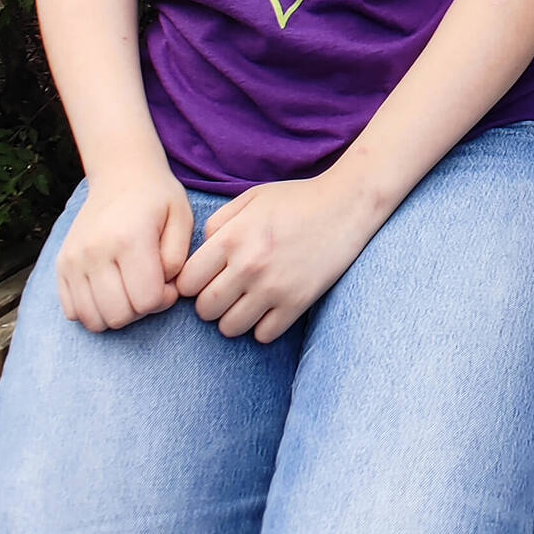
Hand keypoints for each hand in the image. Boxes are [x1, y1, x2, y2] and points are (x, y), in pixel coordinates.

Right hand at [57, 165, 193, 331]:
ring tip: (130, 289)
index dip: (164, 299)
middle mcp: (95, 251)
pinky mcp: (61, 266)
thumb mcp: (182, 219)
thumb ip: (178, 260)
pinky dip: (94, 310)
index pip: (146, 301)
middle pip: (119, 316)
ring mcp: (73, 260)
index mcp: (129, 239)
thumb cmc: (156, 199)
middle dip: (141, 310)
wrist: (120, 176)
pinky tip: (110, 290)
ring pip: (93, 321)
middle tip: (150, 286)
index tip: (169, 281)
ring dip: (117, 314)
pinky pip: (74, 313)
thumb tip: (162, 292)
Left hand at [176, 167, 379, 342]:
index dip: (192, 282)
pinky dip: (263, 326)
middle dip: (210, 303)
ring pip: (230, 328)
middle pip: (204, 309)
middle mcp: (249, 265)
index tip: (206, 277)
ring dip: (234, 318)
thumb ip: (217, 224)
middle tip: (227, 290)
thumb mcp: (250, 198)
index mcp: (232, 237)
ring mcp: (274, 287)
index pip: (186, 282)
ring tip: (248, 300)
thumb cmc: (296, 200)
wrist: (346, 204)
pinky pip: (263, 335)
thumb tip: (199, 256)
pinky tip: (271, 307)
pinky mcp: (298, 302)